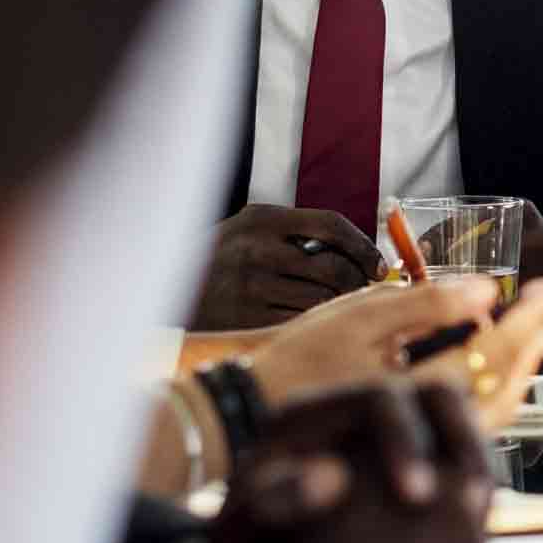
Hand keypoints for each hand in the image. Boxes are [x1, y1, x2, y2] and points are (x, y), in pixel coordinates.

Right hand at [196, 202, 380, 328]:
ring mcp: (252, 285)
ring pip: (322, 299)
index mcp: (262, 218)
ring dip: (337, 306)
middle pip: (334, 267)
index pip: (331, 225)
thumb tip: (359, 255)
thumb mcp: (249, 231)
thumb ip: (295, 234)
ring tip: (334, 307)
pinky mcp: (248, 318)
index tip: (378, 265)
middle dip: (357, 282)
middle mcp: (258, 248)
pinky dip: (313, 323)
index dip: (363, 246)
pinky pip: (301, 321)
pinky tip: (308, 322)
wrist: (165, 290)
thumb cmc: (219, 261)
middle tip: (362, 291)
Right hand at [231, 273, 542, 430]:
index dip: (537, 309)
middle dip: (536, 330)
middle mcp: (441, 420)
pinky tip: (488, 358)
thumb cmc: (297, 365)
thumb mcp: (359, 319)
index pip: (502, 344)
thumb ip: (425, 305)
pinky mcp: (418, 443)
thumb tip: (485, 291)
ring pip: (498, 400)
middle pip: (510, 375)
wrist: (252, 420)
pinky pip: (475, 413)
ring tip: (534, 322)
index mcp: (431, 386)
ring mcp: (432, 437)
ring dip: (519, 357)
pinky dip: (493, 380)